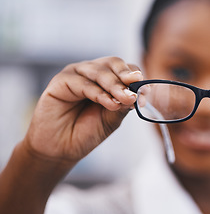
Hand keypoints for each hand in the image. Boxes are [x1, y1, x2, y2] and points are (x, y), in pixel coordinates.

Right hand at [23, 57, 142, 161]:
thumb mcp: (112, 118)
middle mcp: (91, 72)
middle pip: (113, 64)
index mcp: (106, 78)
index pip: (126, 68)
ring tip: (126, 99)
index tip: (145, 93)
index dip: (137, 78)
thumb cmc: (87, 131)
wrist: (61, 149)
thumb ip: (124, 103)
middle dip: (127, 77)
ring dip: (115, 86)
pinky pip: (83, 83)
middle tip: (135, 92)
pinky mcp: (61, 81)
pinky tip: (110, 103)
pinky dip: (99, 93)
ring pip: (100, 71)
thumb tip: (139, 92)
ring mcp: (76, 74)